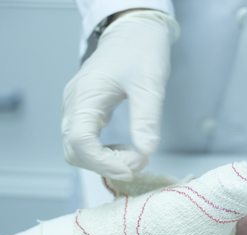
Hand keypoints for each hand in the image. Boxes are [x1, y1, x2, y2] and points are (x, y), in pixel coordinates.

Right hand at [62, 10, 178, 179]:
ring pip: (78, 149)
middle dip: (106, 165)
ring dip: (105, 161)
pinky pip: (86, 141)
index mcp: (85, 96)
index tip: (134, 167)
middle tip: (138, 163)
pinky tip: (127, 150)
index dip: (104, 162)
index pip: (80, 142)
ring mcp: (77, 108)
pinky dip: (105, 153)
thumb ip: (146, 118)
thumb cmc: (141, 52)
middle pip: (75, 151)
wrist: (134, 32)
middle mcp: (74, 105)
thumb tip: (146, 152)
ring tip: (135, 157)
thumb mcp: (149, 84)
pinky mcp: (86, 110)